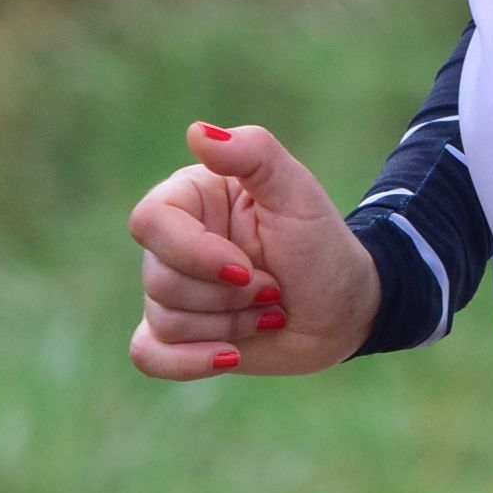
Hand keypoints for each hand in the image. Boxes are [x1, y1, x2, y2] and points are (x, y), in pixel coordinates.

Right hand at [125, 121, 378, 379]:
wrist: (344, 308)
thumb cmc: (322, 244)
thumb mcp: (297, 193)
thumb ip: (254, 154)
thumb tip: (197, 132)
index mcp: (191, 198)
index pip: (150, 222)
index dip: (195, 253)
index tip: (246, 267)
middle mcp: (174, 242)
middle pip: (158, 278)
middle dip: (226, 295)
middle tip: (271, 287)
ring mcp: (173, 291)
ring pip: (164, 319)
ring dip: (230, 324)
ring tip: (268, 309)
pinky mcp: (178, 335)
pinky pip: (149, 355)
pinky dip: (187, 361)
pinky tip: (230, 356)